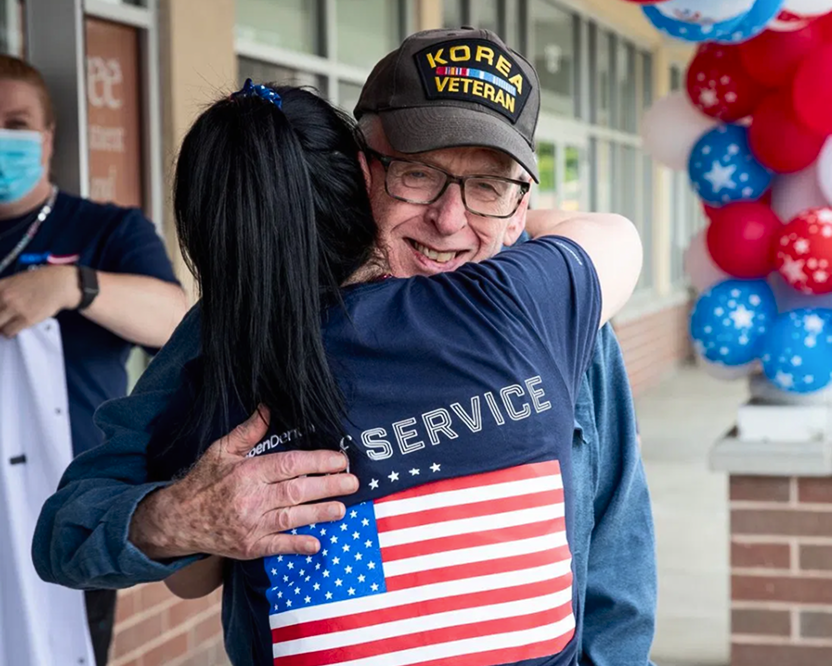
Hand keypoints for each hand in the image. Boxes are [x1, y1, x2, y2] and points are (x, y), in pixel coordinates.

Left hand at [0, 265, 80, 337]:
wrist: (60, 284)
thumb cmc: (39, 282)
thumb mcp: (15, 281)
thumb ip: (2, 291)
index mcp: (1, 286)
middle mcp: (5, 296)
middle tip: (2, 320)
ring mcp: (15, 308)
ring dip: (1, 327)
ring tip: (6, 326)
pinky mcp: (26, 318)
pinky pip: (9, 331)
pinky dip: (9, 333)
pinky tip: (13, 329)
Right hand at [129, 407, 358, 560]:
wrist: (177, 520)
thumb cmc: (203, 482)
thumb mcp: (221, 450)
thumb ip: (248, 431)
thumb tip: (266, 407)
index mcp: (248, 472)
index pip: (290, 464)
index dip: (318, 462)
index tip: (340, 460)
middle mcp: (252, 498)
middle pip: (297, 491)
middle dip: (328, 486)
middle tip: (353, 483)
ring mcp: (251, 525)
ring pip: (292, 518)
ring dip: (319, 513)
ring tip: (342, 509)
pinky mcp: (249, 547)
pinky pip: (277, 546)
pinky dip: (297, 545)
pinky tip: (316, 544)